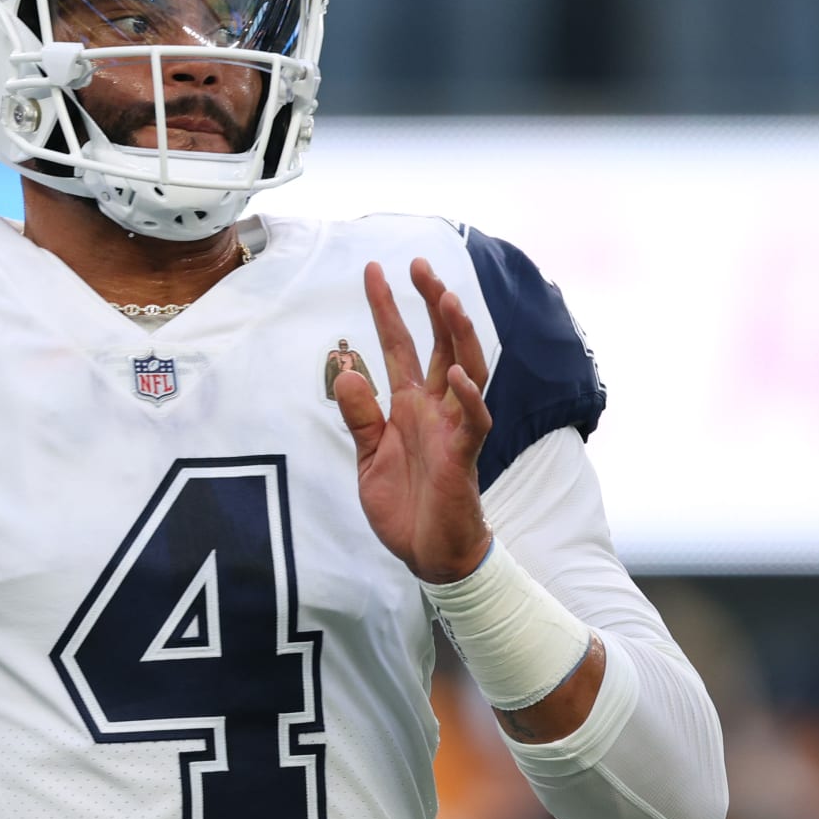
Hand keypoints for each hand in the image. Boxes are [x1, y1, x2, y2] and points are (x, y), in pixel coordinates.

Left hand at [334, 259, 493, 583]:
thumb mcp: (368, 456)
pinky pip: (472, 421)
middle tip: (419, 264)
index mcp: (409, 403)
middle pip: (438, 343)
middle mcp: (435, 407)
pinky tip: (455, 374)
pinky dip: (466, 397)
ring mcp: (453, 429)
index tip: (374, 270)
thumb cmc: (403, 505)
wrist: (427, 554)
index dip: (388, 307)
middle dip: (431, 303)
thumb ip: (359, 416)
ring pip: (465, 369)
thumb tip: (345, 370)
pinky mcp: (464, 457)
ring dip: (458, 335)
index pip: (399, 344)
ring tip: (447, 300)